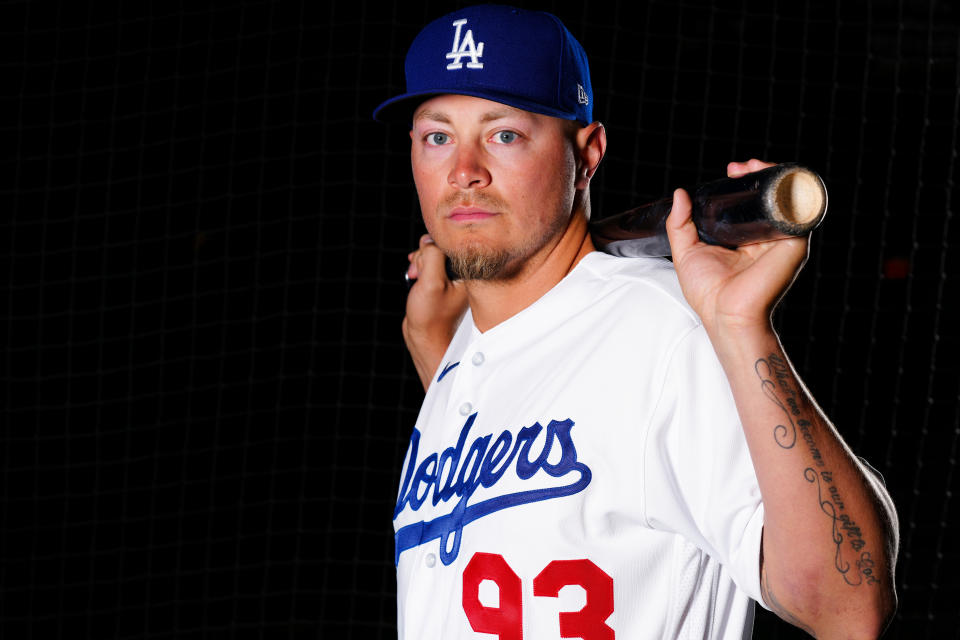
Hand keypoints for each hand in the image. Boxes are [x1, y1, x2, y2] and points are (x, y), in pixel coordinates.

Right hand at [403, 234, 467, 389]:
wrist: (426, 339)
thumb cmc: (431, 316)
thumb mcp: (431, 282)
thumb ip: (432, 256)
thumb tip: (428, 241)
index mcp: (466, 272)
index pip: (448, 244)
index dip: (430, 250)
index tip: (423, 267)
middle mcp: (460, 273)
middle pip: (438, 248)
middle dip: (422, 258)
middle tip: (418, 275)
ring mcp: (450, 278)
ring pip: (431, 256)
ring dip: (418, 264)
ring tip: (414, 279)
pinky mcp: (441, 283)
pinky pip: (428, 266)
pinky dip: (418, 270)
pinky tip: (415, 280)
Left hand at [665, 160, 809, 336]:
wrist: (726, 314)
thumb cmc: (708, 292)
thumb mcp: (686, 252)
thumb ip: (679, 224)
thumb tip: (680, 193)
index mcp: (745, 239)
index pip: (750, 203)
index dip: (744, 183)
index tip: (730, 172)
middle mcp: (767, 237)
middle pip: (768, 196)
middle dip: (758, 174)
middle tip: (738, 169)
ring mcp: (782, 239)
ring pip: (785, 198)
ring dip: (773, 176)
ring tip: (752, 167)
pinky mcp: (794, 242)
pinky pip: (798, 209)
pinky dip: (789, 189)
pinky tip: (775, 178)